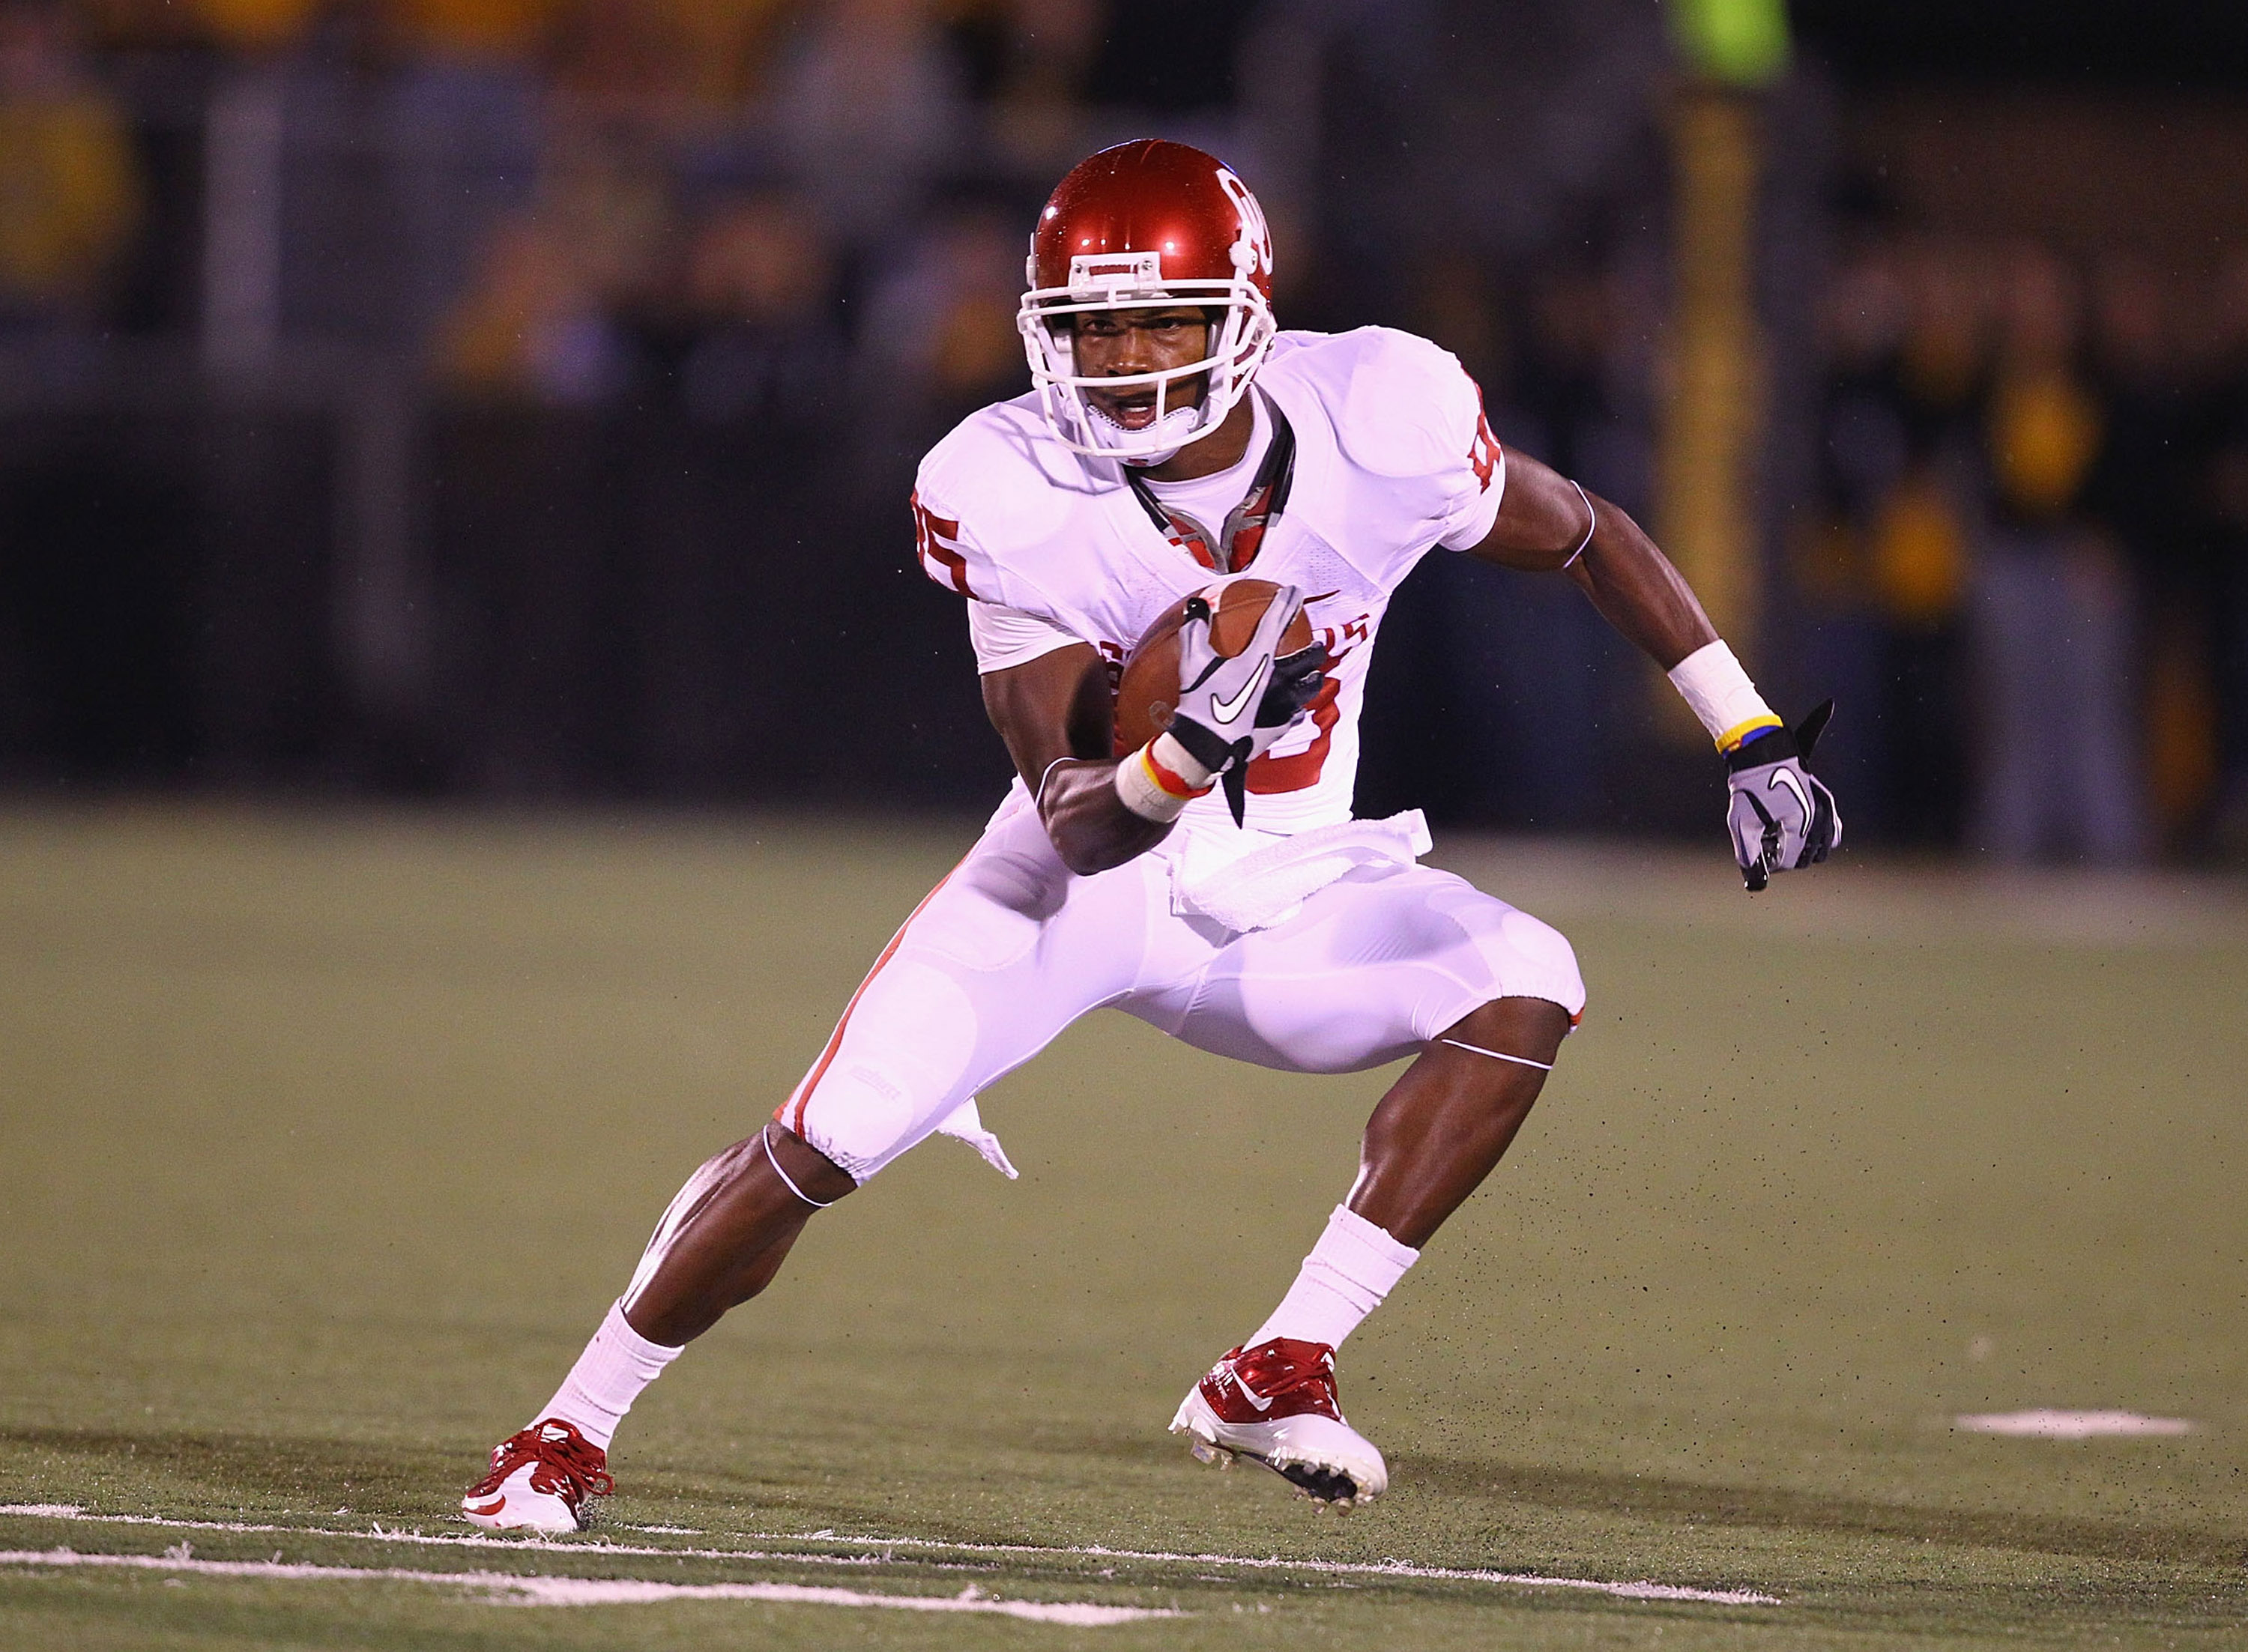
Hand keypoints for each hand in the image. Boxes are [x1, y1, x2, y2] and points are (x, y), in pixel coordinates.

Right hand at [1166, 585, 1324, 824]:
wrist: (1204, 746)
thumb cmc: (1199, 702)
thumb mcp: (1193, 662)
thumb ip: (1195, 630)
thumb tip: (1197, 606)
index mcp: (1259, 660)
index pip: (1277, 622)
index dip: (1287, 602)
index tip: (1295, 591)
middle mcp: (1279, 682)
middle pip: (1310, 658)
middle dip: (1315, 649)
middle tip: (1315, 645)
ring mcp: (1283, 707)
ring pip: (1310, 688)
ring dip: (1311, 680)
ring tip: (1310, 677)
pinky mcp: (1280, 728)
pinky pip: (1296, 715)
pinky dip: (1295, 709)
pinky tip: (1293, 710)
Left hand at [1726, 701, 1840, 891]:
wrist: (1761, 755)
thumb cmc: (1748, 789)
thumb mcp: (1741, 824)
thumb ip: (1748, 856)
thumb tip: (1754, 885)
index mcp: (1798, 825)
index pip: (1789, 863)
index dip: (1770, 863)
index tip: (1759, 854)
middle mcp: (1817, 819)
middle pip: (1805, 859)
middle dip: (1786, 857)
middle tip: (1769, 844)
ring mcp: (1825, 810)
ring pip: (1821, 850)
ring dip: (1803, 851)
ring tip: (1782, 839)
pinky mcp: (1827, 802)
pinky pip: (1832, 832)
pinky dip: (1819, 839)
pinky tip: (1802, 836)